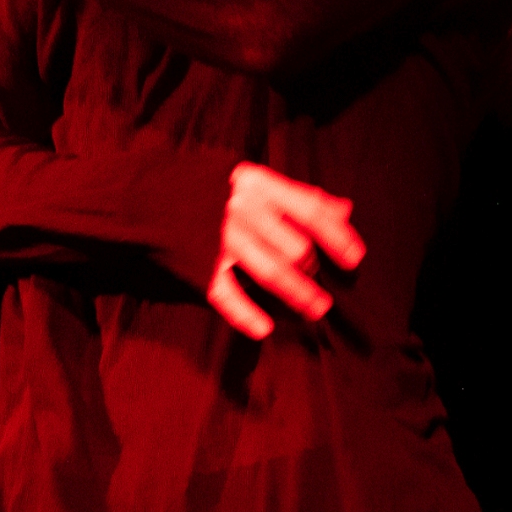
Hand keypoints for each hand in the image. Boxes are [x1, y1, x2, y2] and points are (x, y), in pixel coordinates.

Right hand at [207, 162, 365, 340]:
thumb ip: (302, 197)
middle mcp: (244, 211)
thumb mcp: (261, 183)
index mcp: (262, 186)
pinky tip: (264, 328)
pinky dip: (245, 314)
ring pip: (271, 272)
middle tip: (321, 285)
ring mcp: (222, 239)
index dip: (338, 237)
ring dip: (298, 294)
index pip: (311, 211)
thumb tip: (345, 210)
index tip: (354, 259)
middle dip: (314, 270)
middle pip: (295, 247)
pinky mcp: (201, 264)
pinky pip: (227, 295)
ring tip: (317, 309)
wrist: (156, 193)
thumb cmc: (220, 191)